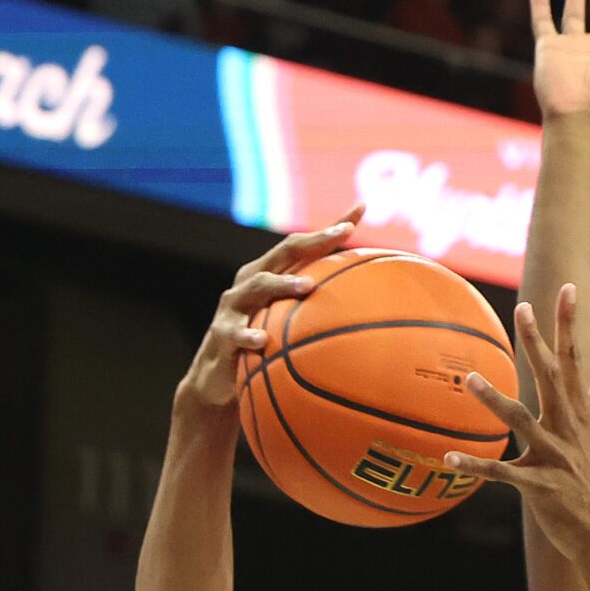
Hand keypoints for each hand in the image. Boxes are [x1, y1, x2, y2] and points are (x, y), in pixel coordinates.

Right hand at [178, 207, 361, 410]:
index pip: (302, 246)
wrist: (217, 378)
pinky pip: (236, 332)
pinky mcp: (222, 334)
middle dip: (313, 241)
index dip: (329, 229)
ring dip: (283, 284)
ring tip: (307, 286)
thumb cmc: (262, 342)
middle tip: (342, 234)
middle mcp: (251, 282)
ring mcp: (234, 306)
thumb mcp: (289, 325)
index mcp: (270, 274)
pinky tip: (263, 341)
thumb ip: (322, 311)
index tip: (360, 212)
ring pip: (258, 286)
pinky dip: (249, 334)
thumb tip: (372, 309)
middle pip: (282, 254)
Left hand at [445, 285, 589, 555]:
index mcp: (581, 415)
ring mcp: (555, 458)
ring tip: (469, 379)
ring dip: (493, 400)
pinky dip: (475, 467)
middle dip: (536, 342)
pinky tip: (448, 458)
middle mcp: (568, 430)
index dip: (569, 325)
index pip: (575, 361)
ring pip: (520, 421)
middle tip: (521, 308)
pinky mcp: (539, 487)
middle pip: (550, 378)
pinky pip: (502, 474)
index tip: (566, 290)